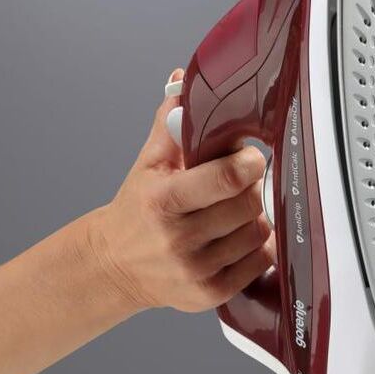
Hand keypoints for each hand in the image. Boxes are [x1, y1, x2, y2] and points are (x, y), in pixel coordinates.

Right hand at [86, 69, 274, 312]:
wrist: (115, 265)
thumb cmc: (137, 210)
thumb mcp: (148, 164)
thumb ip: (172, 122)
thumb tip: (183, 79)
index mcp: (162, 201)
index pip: (225, 178)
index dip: (248, 162)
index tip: (250, 156)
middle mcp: (178, 239)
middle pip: (248, 205)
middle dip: (250, 189)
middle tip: (242, 184)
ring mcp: (195, 270)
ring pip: (257, 233)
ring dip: (254, 217)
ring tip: (236, 211)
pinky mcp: (210, 294)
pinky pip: (259, 262)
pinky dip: (257, 246)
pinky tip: (238, 236)